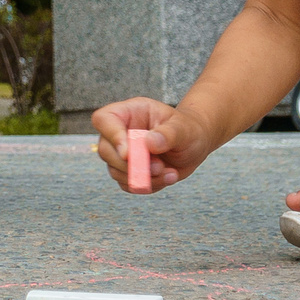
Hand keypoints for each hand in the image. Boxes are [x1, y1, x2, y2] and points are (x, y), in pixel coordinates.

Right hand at [91, 98, 209, 193]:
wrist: (195, 144)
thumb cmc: (188, 129)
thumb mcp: (183, 128)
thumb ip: (168, 133)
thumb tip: (149, 143)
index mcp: (130, 112)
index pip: (104, 119)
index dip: (112, 136)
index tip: (129, 154)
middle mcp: (121, 132)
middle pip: (105, 150)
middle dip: (130, 165)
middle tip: (158, 166)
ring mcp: (123, 153)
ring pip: (115, 171)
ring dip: (142, 177)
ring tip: (169, 172)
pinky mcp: (130, 172)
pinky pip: (128, 184)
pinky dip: (147, 186)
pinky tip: (168, 177)